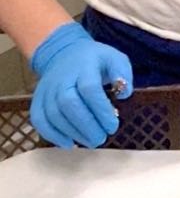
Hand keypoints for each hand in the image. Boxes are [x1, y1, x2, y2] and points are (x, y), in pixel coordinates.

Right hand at [30, 23, 132, 148]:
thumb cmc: (95, 60)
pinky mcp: (37, 101)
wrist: (63, 54)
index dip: (100, 110)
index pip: (89, 89)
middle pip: (69, 104)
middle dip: (87, 125)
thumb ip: (122, 73)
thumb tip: (124, 93)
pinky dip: (52, 135)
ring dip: (73, 133)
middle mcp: (62, 79)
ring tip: (91, 141)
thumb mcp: (115, 58)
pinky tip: (69, 144)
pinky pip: (39, 120)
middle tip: (102, 138)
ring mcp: (47, 90)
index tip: (112, 125)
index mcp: (84, 67)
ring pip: (54, 115)